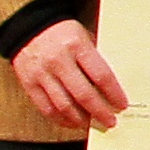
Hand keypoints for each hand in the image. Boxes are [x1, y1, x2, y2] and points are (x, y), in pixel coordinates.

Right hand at [12, 20, 131, 131]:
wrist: (28, 25)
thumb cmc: (62, 33)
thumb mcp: (84, 36)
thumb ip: (96, 58)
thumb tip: (113, 85)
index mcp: (76, 46)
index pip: (101, 75)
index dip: (114, 94)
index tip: (122, 105)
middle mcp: (58, 61)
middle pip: (83, 95)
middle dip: (100, 112)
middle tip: (110, 121)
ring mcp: (41, 74)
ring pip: (63, 106)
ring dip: (81, 119)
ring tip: (92, 124)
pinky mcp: (29, 84)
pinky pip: (46, 108)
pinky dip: (61, 119)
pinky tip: (72, 122)